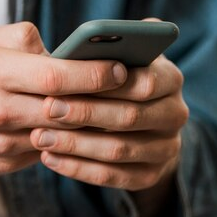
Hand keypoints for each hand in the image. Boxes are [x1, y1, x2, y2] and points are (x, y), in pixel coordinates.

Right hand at [0, 23, 127, 183]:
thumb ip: (24, 38)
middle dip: (104, 102)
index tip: (122, 68)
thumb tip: (65, 48)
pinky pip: (43, 152)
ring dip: (90, 126)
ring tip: (118, 110)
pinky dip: (65, 141)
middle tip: (134, 92)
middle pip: (64, 110)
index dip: (94, 74)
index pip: (56, 76)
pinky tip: (83, 130)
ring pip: (59, 135)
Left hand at [30, 54, 187, 191]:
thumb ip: (112, 46)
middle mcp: (176, 114)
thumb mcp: (121, 57)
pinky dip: (78, 168)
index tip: (66, 80)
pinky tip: (50, 157)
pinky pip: (112, 177)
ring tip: (40, 137)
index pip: (144, 83)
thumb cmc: (118, 79)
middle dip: (85, 113)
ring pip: (119, 150)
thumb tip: (92, 39)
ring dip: (76, 145)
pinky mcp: (150, 175)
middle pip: (129, 117)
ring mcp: (166, 148)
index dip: (104, 84)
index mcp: (171, 79)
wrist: (141, 122)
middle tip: (48, 108)